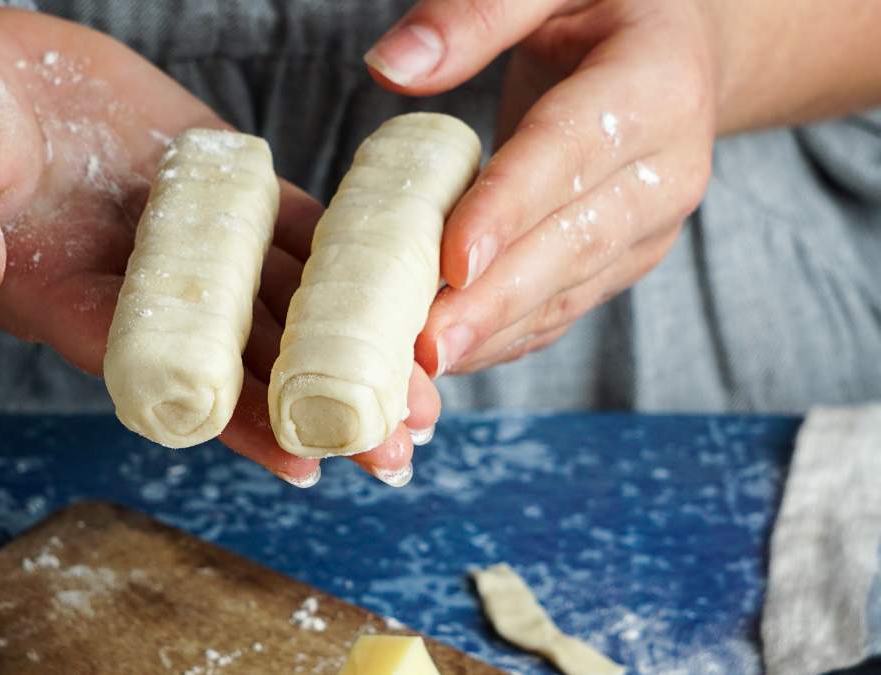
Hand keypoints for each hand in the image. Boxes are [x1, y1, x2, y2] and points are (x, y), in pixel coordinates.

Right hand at [0, 7, 437, 485]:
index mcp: (69, 296)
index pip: (165, 374)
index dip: (232, 421)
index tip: (301, 462)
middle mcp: (142, 284)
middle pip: (243, 358)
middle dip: (319, 402)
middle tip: (398, 449)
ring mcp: (188, 234)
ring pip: (284, 299)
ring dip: (354, 344)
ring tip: (425, 393)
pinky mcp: (218, 182)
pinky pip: (293, 223)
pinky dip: (347, 253)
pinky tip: (405, 283)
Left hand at [363, 0, 714, 374]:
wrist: (677, 47)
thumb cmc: (601, 4)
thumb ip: (476, 15)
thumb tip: (389, 66)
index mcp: (658, 82)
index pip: (574, 151)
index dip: (511, 209)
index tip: (453, 261)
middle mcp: (669, 166)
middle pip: (574, 240)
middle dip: (496, 299)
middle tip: (426, 346)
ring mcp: (652, 223)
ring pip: (571, 288)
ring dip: (496, 331)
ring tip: (425, 367)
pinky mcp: (625, 258)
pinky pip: (566, 306)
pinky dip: (509, 336)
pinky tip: (455, 357)